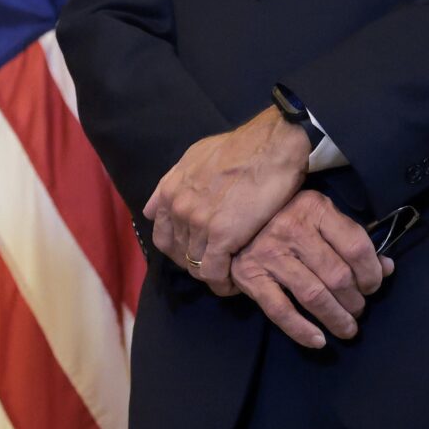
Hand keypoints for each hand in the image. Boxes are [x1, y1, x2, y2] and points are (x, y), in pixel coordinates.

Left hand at [143, 106, 309, 293]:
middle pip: (178, 254)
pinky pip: (214, 272)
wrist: (271, 145)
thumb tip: (157, 205)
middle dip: (196, 264)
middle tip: (217, 267)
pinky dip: (223, 284)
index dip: (179, 250)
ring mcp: (198, 223)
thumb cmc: (240, 148)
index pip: (163, 237)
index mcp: (170, 191)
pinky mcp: (223, 235)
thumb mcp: (194, 157)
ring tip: (229, 276)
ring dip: (211, 275)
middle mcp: (179, 208)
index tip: (198, 253)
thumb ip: (172, 183)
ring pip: (195, 266)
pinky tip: (235, 284)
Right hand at [232, 190, 391, 347]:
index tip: (373, 287)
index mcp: (315, 209)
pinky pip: (281, 310)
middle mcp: (291, 228)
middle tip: (358, 310)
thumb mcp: (322, 218)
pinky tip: (318, 341)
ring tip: (346, 328)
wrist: (234, 219)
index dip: (372, 274)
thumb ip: (352, 240)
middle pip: (338, 276)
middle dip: (355, 301)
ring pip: (314, 296)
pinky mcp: (250, 275)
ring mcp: (268, 253)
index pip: (356, 247)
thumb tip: (387, 267)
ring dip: (336, 318)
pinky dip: (301, 330)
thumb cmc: (287, 218)